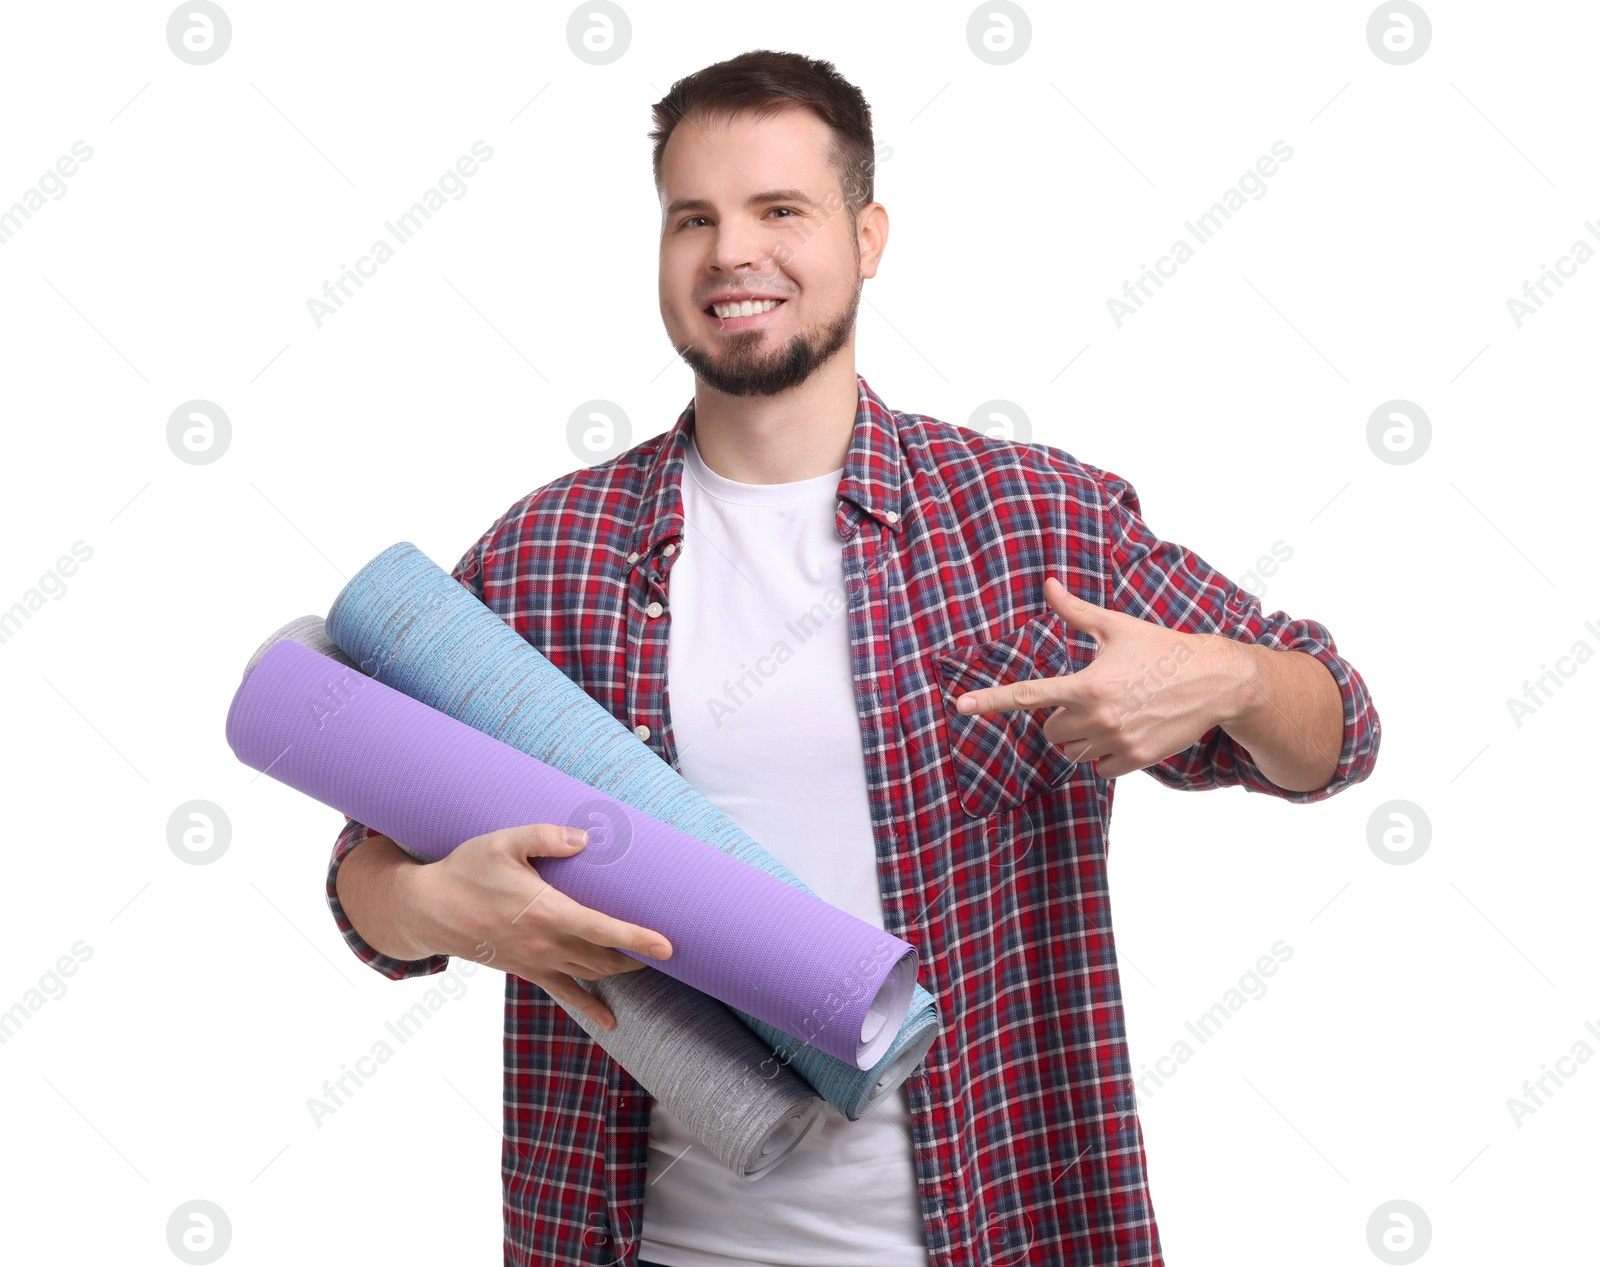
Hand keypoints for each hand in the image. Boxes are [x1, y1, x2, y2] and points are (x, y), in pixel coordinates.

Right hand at [402, 822, 672, 1029]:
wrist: (428, 909)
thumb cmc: (466, 870)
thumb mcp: (503, 842)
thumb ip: (546, 836)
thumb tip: (584, 837)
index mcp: (545, 911)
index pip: (602, 929)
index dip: (638, 938)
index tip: (668, 946)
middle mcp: (545, 943)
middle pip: (606, 958)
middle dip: (639, 956)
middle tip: (670, 950)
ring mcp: (536, 961)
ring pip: (591, 974)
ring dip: (622, 972)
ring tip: (651, 965)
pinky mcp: (526, 970)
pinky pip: (564, 993)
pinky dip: (590, 1007)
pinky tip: (610, 1020)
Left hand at [953, 576, 1257, 778]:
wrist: (1214, 681)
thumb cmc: (1161, 649)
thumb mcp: (1117, 627)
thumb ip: (1075, 611)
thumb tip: (1048, 585)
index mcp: (1087, 684)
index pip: (1028, 695)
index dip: (991, 700)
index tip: (960, 707)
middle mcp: (1098, 717)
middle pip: (1049, 731)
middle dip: (1060, 718)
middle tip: (1089, 699)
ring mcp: (1117, 742)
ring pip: (1071, 753)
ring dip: (1079, 739)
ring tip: (1111, 714)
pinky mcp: (1135, 760)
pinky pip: (1098, 769)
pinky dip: (1102, 756)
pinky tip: (1124, 732)